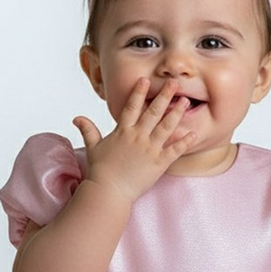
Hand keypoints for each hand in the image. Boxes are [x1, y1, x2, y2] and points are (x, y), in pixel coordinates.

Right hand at [72, 77, 196, 203]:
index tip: (145, 80)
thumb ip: (88, 130)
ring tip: (186, 101)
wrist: (108, 192)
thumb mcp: (93, 147)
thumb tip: (76, 117)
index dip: (138, 92)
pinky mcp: (159, 163)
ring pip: (166, 127)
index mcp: (123, 132)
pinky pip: (175, 150)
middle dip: (164, 96)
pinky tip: (194, 133)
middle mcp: (137, 137)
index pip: (131, 107)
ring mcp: (149, 149)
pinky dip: (185, 142)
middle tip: (174, 83)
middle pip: (153, 112)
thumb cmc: (100, 171)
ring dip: (177, 113)